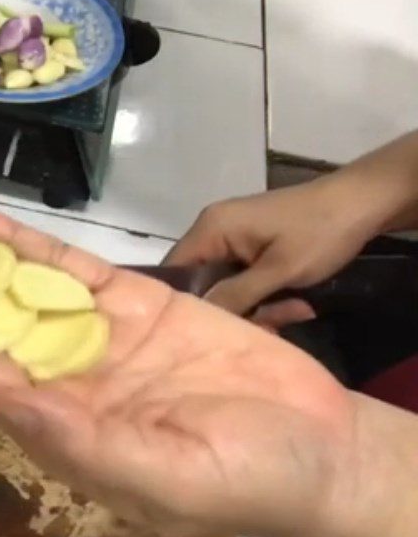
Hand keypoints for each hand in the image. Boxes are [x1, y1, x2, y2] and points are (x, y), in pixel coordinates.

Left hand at [0, 205, 354, 536]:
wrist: (312, 445)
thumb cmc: (239, 475)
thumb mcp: (156, 472)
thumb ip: (80, 436)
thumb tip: (9, 396)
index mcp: (50, 420)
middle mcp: (58, 373)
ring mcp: (94, 334)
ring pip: (11, 285)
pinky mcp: (135, 303)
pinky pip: (68, 268)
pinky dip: (24, 243)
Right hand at [164, 178, 378, 325]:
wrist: (363, 203)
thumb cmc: (319, 233)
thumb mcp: (279, 270)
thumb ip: (236, 295)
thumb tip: (197, 319)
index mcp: (211, 228)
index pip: (174, 270)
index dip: (185, 304)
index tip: (205, 333)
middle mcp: (213, 231)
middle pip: (201, 282)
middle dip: (231, 310)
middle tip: (268, 327)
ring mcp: (233, 238)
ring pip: (226, 286)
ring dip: (256, 306)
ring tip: (294, 312)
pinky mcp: (251, 246)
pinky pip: (244, 279)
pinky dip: (265, 295)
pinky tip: (296, 304)